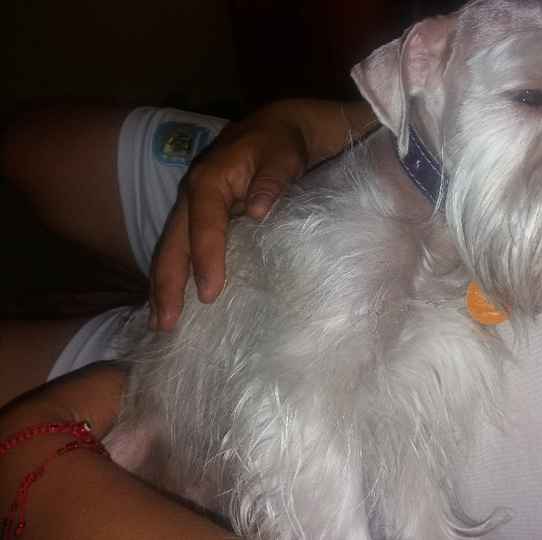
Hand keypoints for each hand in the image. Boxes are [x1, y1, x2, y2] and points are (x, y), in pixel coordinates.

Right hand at [150, 106, 308, 330]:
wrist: (275, 128)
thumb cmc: (281, 145)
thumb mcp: (283, 157)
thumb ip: (272, 181)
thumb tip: (255, 211)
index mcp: (210, 180)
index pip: (204, 225)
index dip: (205, 259)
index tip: (209, 295)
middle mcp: (191, 194)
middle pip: (173, 242)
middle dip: (166, 283)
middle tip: (164, 324)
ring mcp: (190, 206)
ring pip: (170, 248)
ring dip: (162, 285)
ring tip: (160, 323)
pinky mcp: (196, 215)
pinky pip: (179, 247)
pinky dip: (173, 274)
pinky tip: (171, 300)